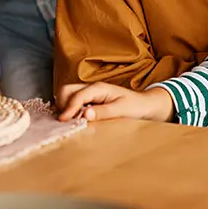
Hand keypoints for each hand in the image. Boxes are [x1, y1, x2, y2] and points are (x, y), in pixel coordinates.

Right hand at [57, 82, 174, 121]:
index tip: (63, 121)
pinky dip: (68, 108)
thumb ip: (103, 112)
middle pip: (66, 90)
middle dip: (62, 104)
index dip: (68, 108)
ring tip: (68, 121)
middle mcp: (92, 88)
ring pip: (67, 94)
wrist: (145, 105)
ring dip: (64, 106)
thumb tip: (85, 115)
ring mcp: (90, 93)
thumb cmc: (136, 107)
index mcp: (99, 88)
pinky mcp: (90, 99)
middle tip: (65, 121)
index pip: (77, 96)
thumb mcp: (121, 111)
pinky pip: (73, 100)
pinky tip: (73, 119)